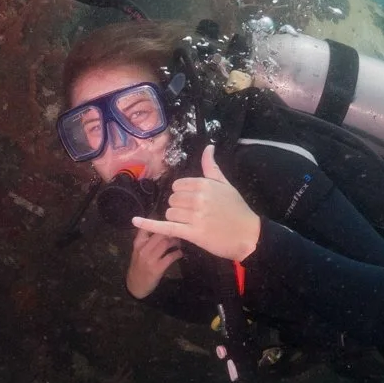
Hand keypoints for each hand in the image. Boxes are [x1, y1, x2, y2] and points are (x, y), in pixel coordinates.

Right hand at [126, 227, 181, 298]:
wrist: (135, 285)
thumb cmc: (139, 266)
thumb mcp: (138, 251)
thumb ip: (146, 239)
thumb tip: (161, 226)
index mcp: (138, 243)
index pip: (146, 227)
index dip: (158, 222)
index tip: (168, 222)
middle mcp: (143, 249)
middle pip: (160, 233)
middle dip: (172, 231)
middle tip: (179, 232)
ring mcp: (150, 259)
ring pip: (166, 243)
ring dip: (176, 242)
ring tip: (180, 243)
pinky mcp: (157, 268)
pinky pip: (170, 257)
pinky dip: (178, 254)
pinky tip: (180, 254)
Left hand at [132, 145, 261, 262]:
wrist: (248, 235)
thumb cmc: (237, 210)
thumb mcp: (226, 185)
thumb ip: (212, 167)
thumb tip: (208, 147)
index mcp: (205, 184)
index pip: (177, 186)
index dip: (183, 195)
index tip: (194, 202)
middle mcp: (198, 198)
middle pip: (172, 200)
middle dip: (179, 207)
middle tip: (196, 215)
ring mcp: (195, 216)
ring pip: (170, 213)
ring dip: (177, 220)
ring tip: (194, 224)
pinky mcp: (192, 233)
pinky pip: (166, 227)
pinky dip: (148, 224)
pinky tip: (135, 221)